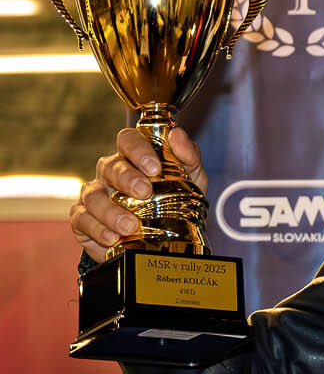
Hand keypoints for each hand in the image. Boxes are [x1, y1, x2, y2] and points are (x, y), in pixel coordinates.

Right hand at [70, 127, 206, 262]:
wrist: (162, 238)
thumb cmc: (174, 201)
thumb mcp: (191, 180)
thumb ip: (189, 157)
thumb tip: (178, 135)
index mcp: (134, 158)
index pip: (128, 140)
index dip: (138, 149)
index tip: (154, 167)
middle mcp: (110, 172)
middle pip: (110, 166)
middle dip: (126, 178)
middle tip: (145, 193)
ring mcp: (94, 194)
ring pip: (93, 195)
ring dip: (111, 211)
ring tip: (130, 226)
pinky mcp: (83, 218)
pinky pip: (82, 219)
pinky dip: (97, 229)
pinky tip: (112, 237)